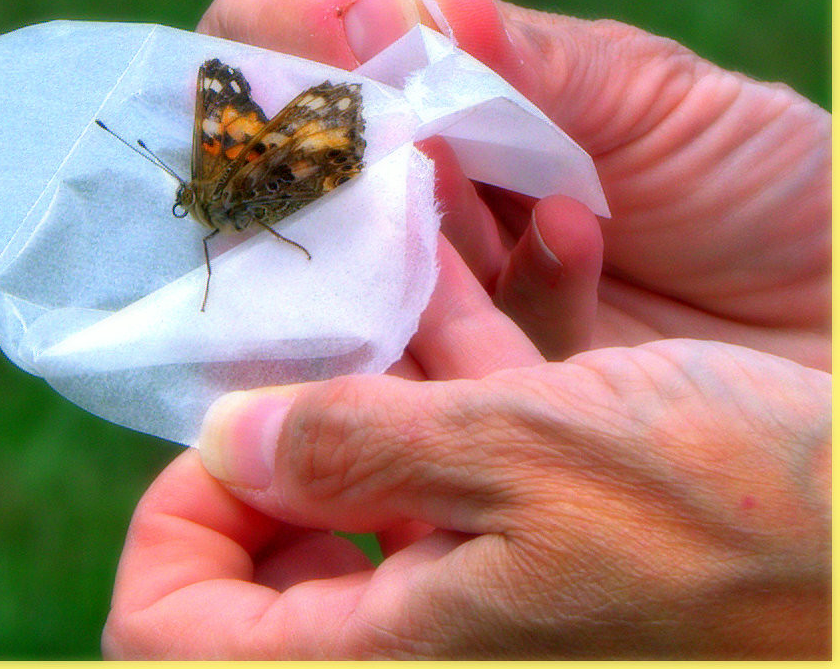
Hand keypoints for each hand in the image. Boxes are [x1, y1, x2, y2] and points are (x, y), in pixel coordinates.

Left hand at [103, 242, 829, 657]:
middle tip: (323, 348)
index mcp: (395, 663)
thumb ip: (354, 448)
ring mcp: (484, 604)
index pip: (173, 631)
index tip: (235, 423)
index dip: (180, 513)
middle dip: (280, 441)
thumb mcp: (526, 454)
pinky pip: (451, 472)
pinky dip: (449, 385)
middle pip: (263, 562)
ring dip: (377, 386)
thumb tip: (228, 438)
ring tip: (405, 280)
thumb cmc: (736, 508)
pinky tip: (480, 287)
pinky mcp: (538, 551)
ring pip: (364, 496)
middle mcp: (427, 651)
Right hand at [196, 0, 829, 367]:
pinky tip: (575, 231)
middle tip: (326, 128)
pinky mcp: (504, 389)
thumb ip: (528, 67)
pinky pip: (470, 347)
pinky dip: (517, 285)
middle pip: (335, 188)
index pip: (339, 77)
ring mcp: (470, 305)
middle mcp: (453, 212)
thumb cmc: (765, 183)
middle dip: (325, 155)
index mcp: (471, 119)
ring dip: (407, 223)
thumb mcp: (653, 99)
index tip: (268, 38)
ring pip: (384, 273)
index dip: (291, 54)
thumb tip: (402, 0)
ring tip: (440, 169)